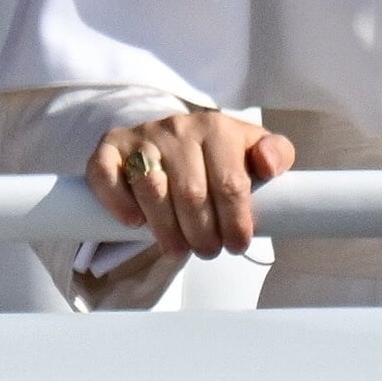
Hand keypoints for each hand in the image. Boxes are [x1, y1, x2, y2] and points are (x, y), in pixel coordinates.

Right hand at [89, 109, 297, 259]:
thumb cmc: (219, 153)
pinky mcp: (110, 148)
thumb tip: (268, 165)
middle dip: (202, 233)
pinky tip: (135, 222)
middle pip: (190, 192)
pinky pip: (106, 175)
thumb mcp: (253, 149)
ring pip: (151, 188)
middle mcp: (178, 128)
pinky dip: (118, 202)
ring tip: (178, 249)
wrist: (175, 135)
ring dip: (165, 228)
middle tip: (208, 252)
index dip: (235, 221)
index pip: (230, 183)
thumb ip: (275, 153)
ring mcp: (142, 137)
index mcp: (217, 128)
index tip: (237, 245)